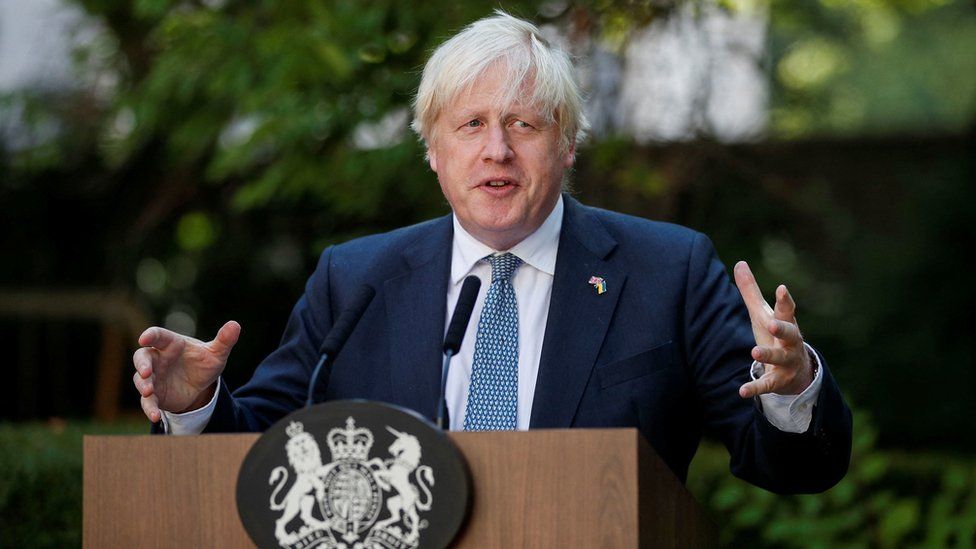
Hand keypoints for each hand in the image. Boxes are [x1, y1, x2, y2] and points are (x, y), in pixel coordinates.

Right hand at [132, 321, 240, 421]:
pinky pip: (147, 401)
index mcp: (171, 344)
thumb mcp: (216, 354)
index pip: (158, 336)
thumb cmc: (203, 363)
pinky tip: (155, 416)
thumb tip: (235, 325)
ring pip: (140, 379)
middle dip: (142, 364)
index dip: (151, 336)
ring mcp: (154, 377)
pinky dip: (149, 408)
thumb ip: (224, 340)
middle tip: (146, 371)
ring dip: (143, 385)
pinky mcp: (154, 395)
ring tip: (148, 392)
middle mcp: (158, 359)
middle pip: (142, 357)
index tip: (144, 338)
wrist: (200, 386)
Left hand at [733, 261, 812, 397]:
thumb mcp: (762, 314)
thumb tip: (739, 263)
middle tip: (771, 324)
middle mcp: (790, 342)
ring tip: (754, 353)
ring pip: (780, 358)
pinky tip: (741, 391)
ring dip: (768, 355)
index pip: (786, 310)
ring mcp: (787, 362)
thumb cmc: (775, 336)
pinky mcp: (779, 380)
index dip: (785, 300)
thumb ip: (750, 291)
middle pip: (789, 333)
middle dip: (782, 329)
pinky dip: (756, 388)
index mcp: (785, 322)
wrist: (796, 372)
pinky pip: (768, 385)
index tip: (781, 289)